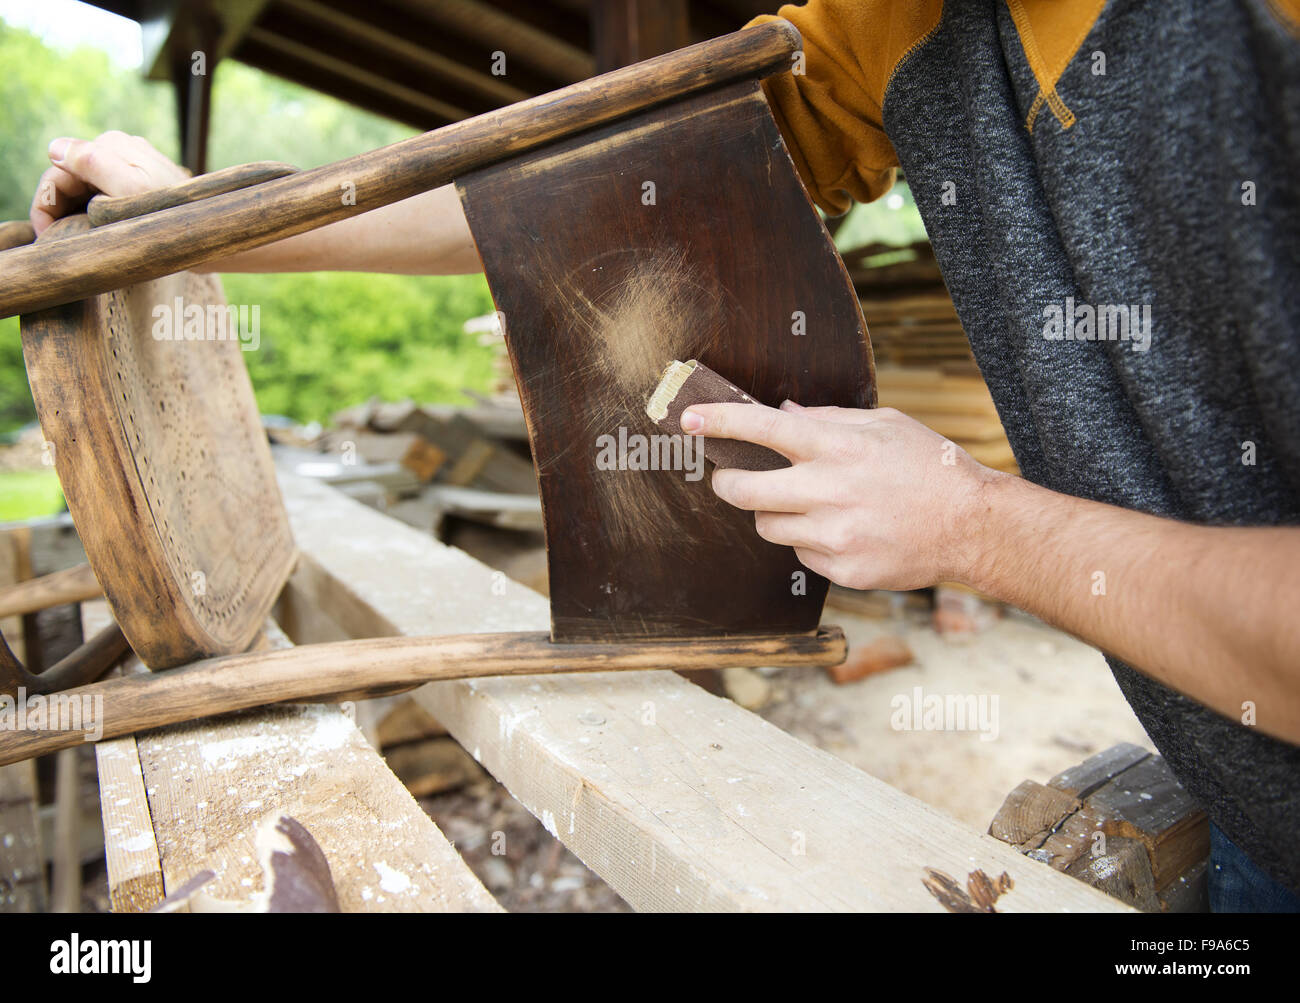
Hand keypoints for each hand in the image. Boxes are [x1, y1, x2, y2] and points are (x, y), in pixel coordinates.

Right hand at [29, 131, 189, 234]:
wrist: (216, 229)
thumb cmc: (173, 213)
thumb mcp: (129, 190)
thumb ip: (92, 165)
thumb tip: (55, 148)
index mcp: (110, 145)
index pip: (58, 169)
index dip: (46, 204)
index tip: (48, 238)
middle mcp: (118, 148)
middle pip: (69, 177)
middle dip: (58, 209)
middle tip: (60, 244)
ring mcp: (129, 164)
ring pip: (84, 188)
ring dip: (74, 213)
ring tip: (78, 242)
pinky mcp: (138, 183)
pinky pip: (102, 195)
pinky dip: (92, 214)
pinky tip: (95, 234)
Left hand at [680, 400, 1002, 590]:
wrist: (973, 527)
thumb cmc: (931, 467)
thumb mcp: (883, 425)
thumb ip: (826, 421)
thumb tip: (779, 413)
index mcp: (837, 448)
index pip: (761, 429)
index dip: (719, 422)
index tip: (688, 419)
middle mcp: (829, 491)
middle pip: (743, 491)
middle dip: (726, 483)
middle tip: (730, 478)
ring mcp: (834, 534)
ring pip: (768, 526)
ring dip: (774, 513)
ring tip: (809, 504)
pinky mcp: (841, 568)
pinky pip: (800, 553)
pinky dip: (809, 540)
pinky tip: (842, 529)